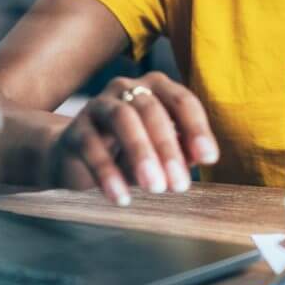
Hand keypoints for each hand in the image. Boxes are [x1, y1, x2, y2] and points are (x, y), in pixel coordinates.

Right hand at [48, 74, 218, 203]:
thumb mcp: (158, 153)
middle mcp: (127, 88)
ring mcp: (99, 104)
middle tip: (180, 184)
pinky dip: (107, 172)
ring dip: (141, 153)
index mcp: (156, 88)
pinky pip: (91, 145)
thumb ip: (180, 151)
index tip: (209, 158)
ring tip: (155, 187)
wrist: (74, 157)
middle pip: (152, 109)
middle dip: (168, 147)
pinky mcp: (75, 129)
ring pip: (123, 118)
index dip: (197, 128)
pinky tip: (120, 197)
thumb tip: (201, 157)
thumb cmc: (126, 152)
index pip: (182, 101)